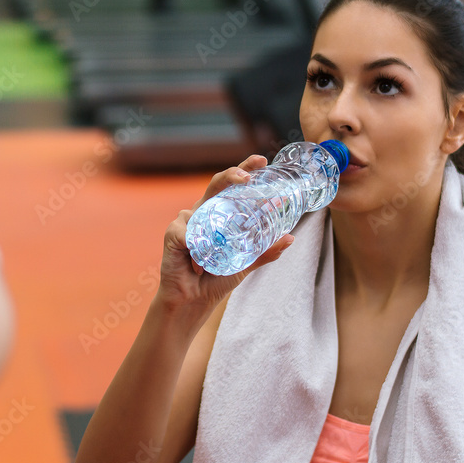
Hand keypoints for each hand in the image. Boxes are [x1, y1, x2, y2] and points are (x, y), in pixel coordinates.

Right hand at [156, 154, 294, 314]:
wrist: (194, 301)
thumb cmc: (216, 278)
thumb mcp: (245, 262)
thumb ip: (265, 250)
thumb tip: (290, 238)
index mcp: (219, 214)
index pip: (233, 185)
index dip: (245, 168)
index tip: (262, 161)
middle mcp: (203, 212)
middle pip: (216, 183)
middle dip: (232, 175)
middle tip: (247, 178)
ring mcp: (186, 221)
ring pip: (202, 211)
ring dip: (212, 235)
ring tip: (212, 258)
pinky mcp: (172, 233)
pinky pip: (187, 232)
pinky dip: (195, 248)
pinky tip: (195, 263)